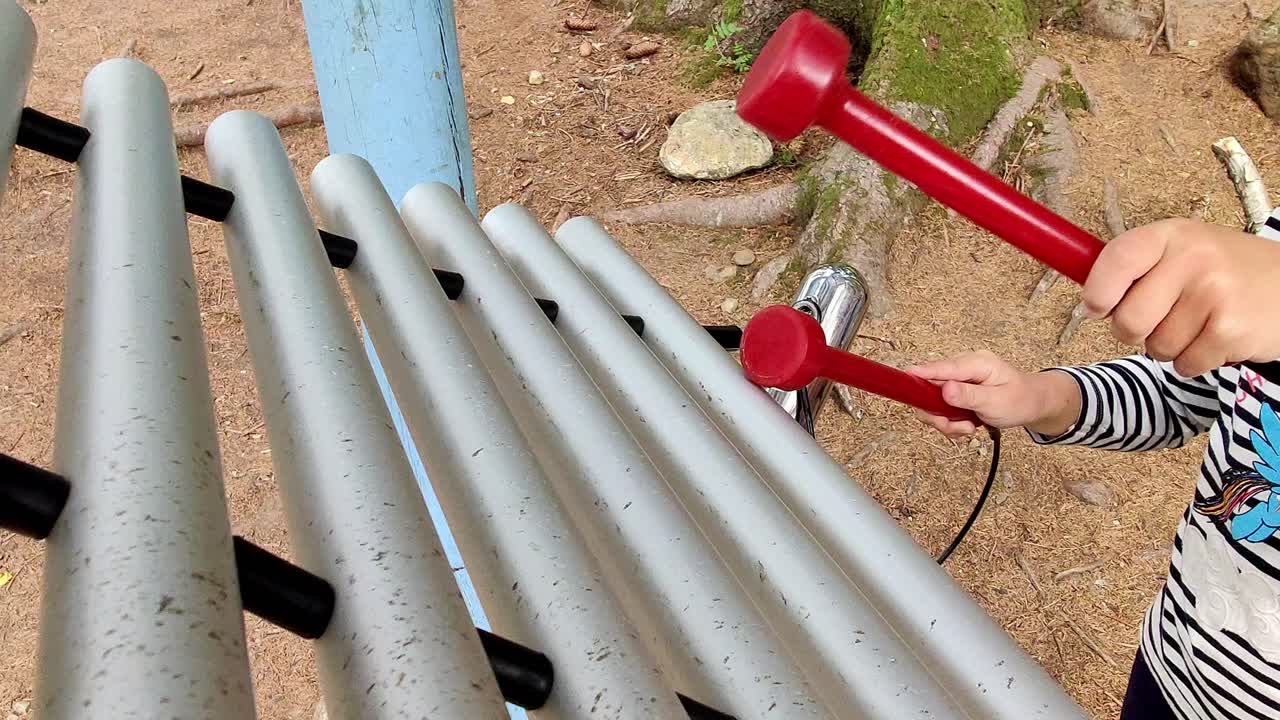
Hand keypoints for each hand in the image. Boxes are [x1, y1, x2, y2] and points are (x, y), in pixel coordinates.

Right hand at [907, 351, 1080, 438]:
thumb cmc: (1020, 400)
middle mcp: (963, 368)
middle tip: (959, 429)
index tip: (905, 377)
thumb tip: (945, 389)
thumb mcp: (997, 402)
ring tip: (967, 429)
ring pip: (933, 401)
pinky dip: (950, 422)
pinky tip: (966, 426)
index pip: (944, 367)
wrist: (1032, 404)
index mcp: (976, 363)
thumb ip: (970, 396)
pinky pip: (941, 407)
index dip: (922, 374)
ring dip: (946, 421)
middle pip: (932, 388)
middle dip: (939, 414)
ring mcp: (958, 380)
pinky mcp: (956, 391)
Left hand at [1083, 219, 1279, 376]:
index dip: (1099, 291)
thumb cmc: (1225, 271)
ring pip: (1156, 348)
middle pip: (1128, 319)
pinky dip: (1195, 361)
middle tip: (1160, 319)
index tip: (1097, 307)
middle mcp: (1194, 259)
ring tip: (1199, 324)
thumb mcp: (1182, 250)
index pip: (1118, 258)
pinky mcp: (1231, 330)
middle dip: (1134, 331)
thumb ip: (1135, 268)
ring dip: (1170, 347)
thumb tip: (1088, 300)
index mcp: (1172, 235)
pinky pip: (1184, 365)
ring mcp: (1215, 294)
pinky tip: (1216, 338)